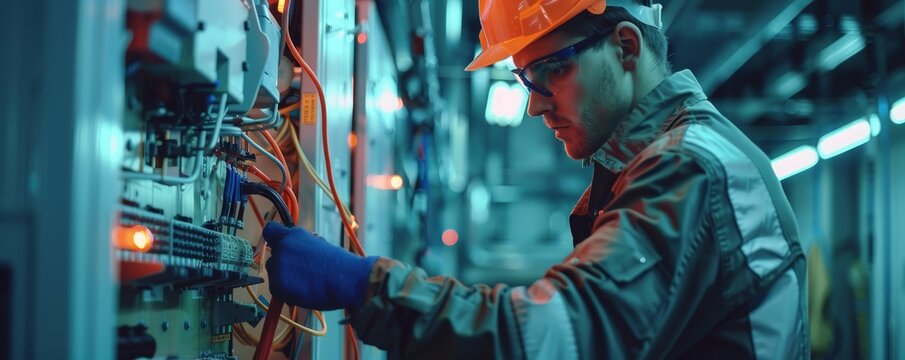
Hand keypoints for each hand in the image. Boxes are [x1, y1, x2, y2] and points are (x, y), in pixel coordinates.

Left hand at [263, 222, 377, 309]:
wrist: (344, 279)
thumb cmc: (337, 264)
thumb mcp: (317, 244)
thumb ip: (299, 244)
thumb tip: (292, 249)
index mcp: (293, 234)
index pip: (270, 230)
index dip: (275, 239)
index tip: (280, 245)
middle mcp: (283, 247)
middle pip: (273, 256)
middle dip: (283, 263)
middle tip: (301, 271)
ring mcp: (279, 266)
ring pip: (274, 272)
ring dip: (284, 277)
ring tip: (304, 282)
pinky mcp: (277, 284)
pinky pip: (276, 288)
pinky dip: (286, 291)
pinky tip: (303, 290)